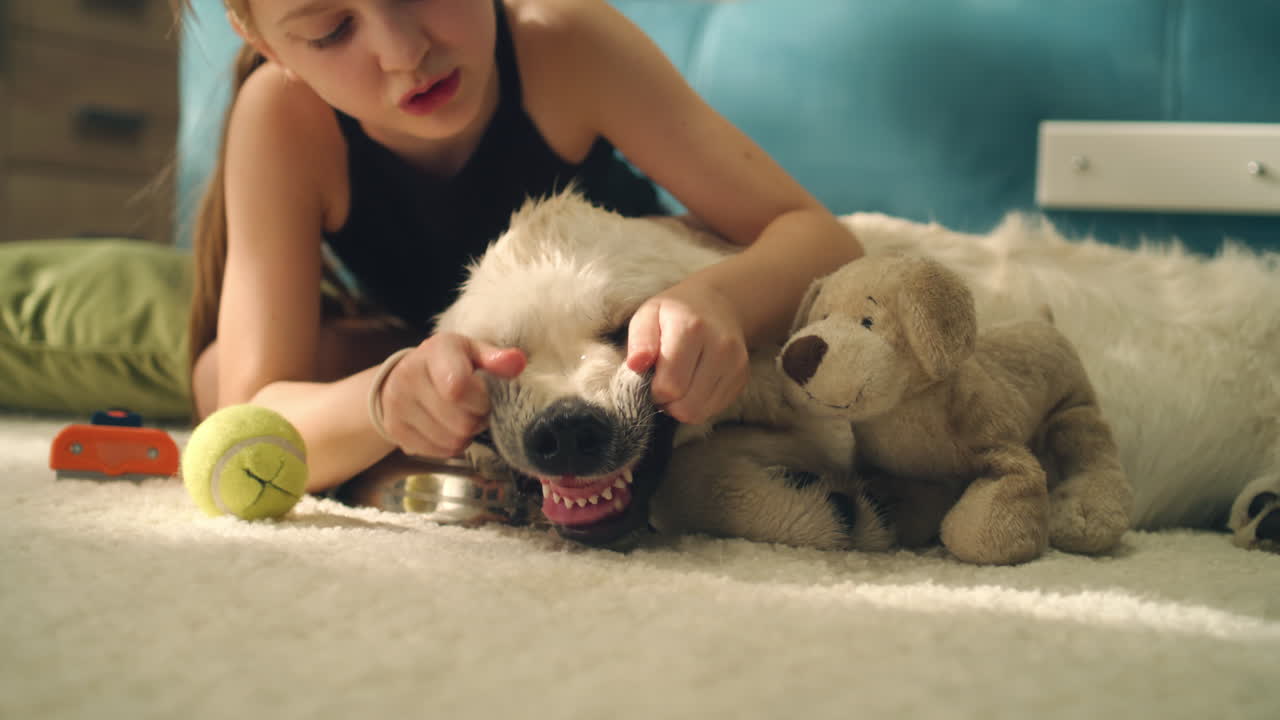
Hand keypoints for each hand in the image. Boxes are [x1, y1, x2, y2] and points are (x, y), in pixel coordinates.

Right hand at [378, 333, 525, 457]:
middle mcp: (409, 376)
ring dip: (466, 435)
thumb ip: (495, 358)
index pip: (458, 387)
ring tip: (462, 417)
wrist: (401, 377)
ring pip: (451, 441)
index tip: (484, 396)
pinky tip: (448, 428)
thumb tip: (517, 362)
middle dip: (477, 420)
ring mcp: (398, 405)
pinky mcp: (395, 430)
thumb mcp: (472, 352)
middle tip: (476, 409)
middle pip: (460, 422)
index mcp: (434, 351)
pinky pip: (438, 452)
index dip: (480, 400)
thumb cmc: (447, 363)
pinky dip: (451, 446)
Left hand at [625, 281, 748, 423]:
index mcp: (692, 328)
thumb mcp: (648, 315)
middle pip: (686, 405)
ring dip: (681, 407)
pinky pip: (713, 410)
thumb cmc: (674, 313)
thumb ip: (640, 340)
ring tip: (677, 385)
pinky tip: (693, 385)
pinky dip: (697, 405)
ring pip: (700, 413)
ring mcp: (736, 365)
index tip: (649, 378)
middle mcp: (720, 347)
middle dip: (667, 402)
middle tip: (661, 385)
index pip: (670, 385)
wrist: (717, 305)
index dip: (652, 390)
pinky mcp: (742, 379)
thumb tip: (636, 365)